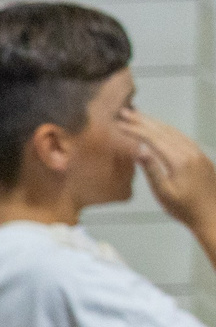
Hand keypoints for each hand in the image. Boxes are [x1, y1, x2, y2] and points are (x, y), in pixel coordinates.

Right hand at [126, 108, 215, 237]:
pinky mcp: (200, 156)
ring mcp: (197, 152)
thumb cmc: (184, 208)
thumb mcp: (164, 193)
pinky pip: (181, 136)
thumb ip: (152, 170)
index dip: (135, 130)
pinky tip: (160, 130)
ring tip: (139, 116)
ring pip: (173, 131)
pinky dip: (167, 129)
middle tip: (125, 112)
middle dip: (143, 120)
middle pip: (163, 130)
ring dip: (155, 122)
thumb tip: (139, 151)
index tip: (120, 123)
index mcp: (179, 159)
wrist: (213, 215)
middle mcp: (189, 151)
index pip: (153, 138)